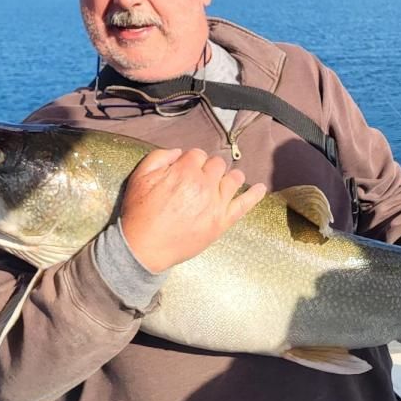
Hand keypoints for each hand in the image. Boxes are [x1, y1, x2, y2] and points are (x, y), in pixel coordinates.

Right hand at [119, 148, 265, 272]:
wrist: (145, 248)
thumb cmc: (140, 213)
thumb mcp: (139, 177)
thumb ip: (159, 157)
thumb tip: (178, 152)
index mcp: (185, 171)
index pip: (197, 154)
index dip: (191, 161)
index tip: (186, 170)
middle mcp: (204, 184)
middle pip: (217, 164)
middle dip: (210, 168)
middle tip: (201, 179)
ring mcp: (216, 203)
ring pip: (233, 179)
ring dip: (231, 176)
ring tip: (228, 180)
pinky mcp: (222, 221)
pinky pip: (244, 205)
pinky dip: (254, 195)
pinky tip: (261, 189)